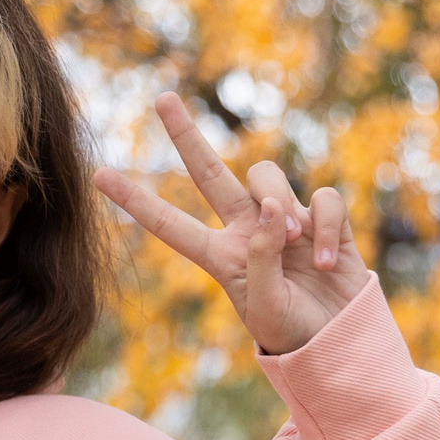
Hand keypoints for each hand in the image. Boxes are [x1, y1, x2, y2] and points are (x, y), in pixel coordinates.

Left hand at [95, 93, 368, 355]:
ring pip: (266, 178)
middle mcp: (247, 229)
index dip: (136, 201)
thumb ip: (262, 258)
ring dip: (281, 205)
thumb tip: (272, 207)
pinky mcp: (323, 218)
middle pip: (208, 172)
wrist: (340, 341)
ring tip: (296, 248)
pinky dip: (325, 225)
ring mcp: (284, 219)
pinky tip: (325, 261)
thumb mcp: (266, 307)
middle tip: (161, 99)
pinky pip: (322, 198)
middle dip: (186, 135)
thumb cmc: (293, 331)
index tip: (99, 175)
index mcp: (219, 256)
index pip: (169, 224)